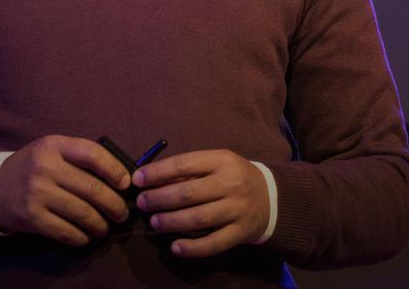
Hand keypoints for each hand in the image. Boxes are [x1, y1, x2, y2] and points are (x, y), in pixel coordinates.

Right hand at [0, 135, 131, 245]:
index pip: (92, 154)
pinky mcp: (31, 217)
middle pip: (91, 188)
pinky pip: (64, 230)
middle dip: (114, 204)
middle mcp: (45, 167)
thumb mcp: (53, 150)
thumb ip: (79, 157)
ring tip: (106, 227)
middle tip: (122, 213)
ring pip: (81, 212)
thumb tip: (120, 176)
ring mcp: (37, 192)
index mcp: (54, 145)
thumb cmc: (34, 166)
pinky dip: (80, 236)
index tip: (126, 184)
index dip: (115, 170)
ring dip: (100, 224)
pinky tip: (86, 236)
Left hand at [133, 149, 269, 257]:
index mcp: (223, 160)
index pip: (185, 163)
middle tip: (143, 203)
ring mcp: (237, 209)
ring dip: (171, 221)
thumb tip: (153, 180)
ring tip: (155, 222)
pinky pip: (213, 243)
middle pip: (189, 193)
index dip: (158, 172)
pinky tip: (175, 247)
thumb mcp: (218, 163)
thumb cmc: (235, 176)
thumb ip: (191, 170)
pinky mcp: (240, 232)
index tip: (138, 179)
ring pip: (198, 219)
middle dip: (160, 198)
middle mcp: (231, 183)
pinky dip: (192, 247)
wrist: (270, 196)